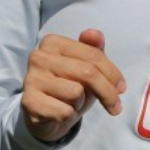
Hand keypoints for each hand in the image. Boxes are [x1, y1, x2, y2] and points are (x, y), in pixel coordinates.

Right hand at [21, 28, 126, 143]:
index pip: (93, 55)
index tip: (121, 88)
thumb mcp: (87, 66)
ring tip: (73, 103)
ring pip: (76, 92)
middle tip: (115, 106)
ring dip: (81, 103)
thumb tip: (94, 33)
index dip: (113, 74)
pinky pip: (64, 111)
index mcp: (53, 42)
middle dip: (107, 92)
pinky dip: (69, 115)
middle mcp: (39, 57)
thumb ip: (93, 49)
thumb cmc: (70, 85)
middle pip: (88, 73)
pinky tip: (61, 113)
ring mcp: (31, 79)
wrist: (47, 115)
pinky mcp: (28, 102)